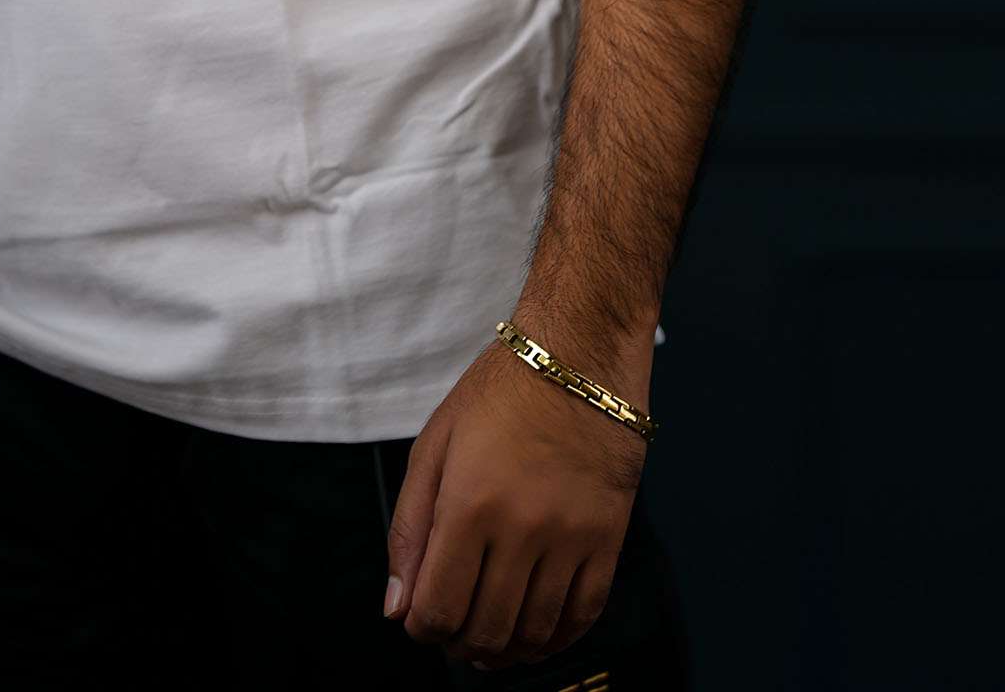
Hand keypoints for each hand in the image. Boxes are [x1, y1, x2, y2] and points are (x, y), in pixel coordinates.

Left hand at [382, 330, 649, 669]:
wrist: (576, 357)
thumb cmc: (497, 396)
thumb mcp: (435, 446)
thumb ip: (409, 529)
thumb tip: (396, 607)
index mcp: (468, 504)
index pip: (439, 607)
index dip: (423, 628)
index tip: (421, 620)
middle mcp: (520, 529)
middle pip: (486, 629)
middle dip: (460, 643)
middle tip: (454, 631)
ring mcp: (569, 537)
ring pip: (534, 632)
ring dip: (506, 648)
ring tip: (491, 638)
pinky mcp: (607, 539)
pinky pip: (583, 615)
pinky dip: (556, 638)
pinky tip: (536, 633)